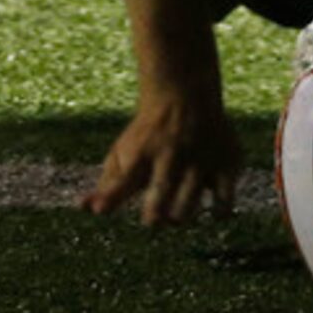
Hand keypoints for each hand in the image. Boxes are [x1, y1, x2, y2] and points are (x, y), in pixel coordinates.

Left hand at [84, 84, 241, 226]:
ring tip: (176, 214)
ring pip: (189, 205)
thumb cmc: (148, 136)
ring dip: (179, 217)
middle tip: (153, 219)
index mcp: (140, 152)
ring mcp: (201, 158)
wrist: (184, 93)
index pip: (122, 179)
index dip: (111, 197)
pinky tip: (210, 211)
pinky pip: (224, 201)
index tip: (97, 210)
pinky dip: (218, 213)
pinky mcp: (227, 162)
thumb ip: (107, 186)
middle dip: (154, 215)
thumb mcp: (124, 154)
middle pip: (160, 196)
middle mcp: (171, 154)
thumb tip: (84, 210)